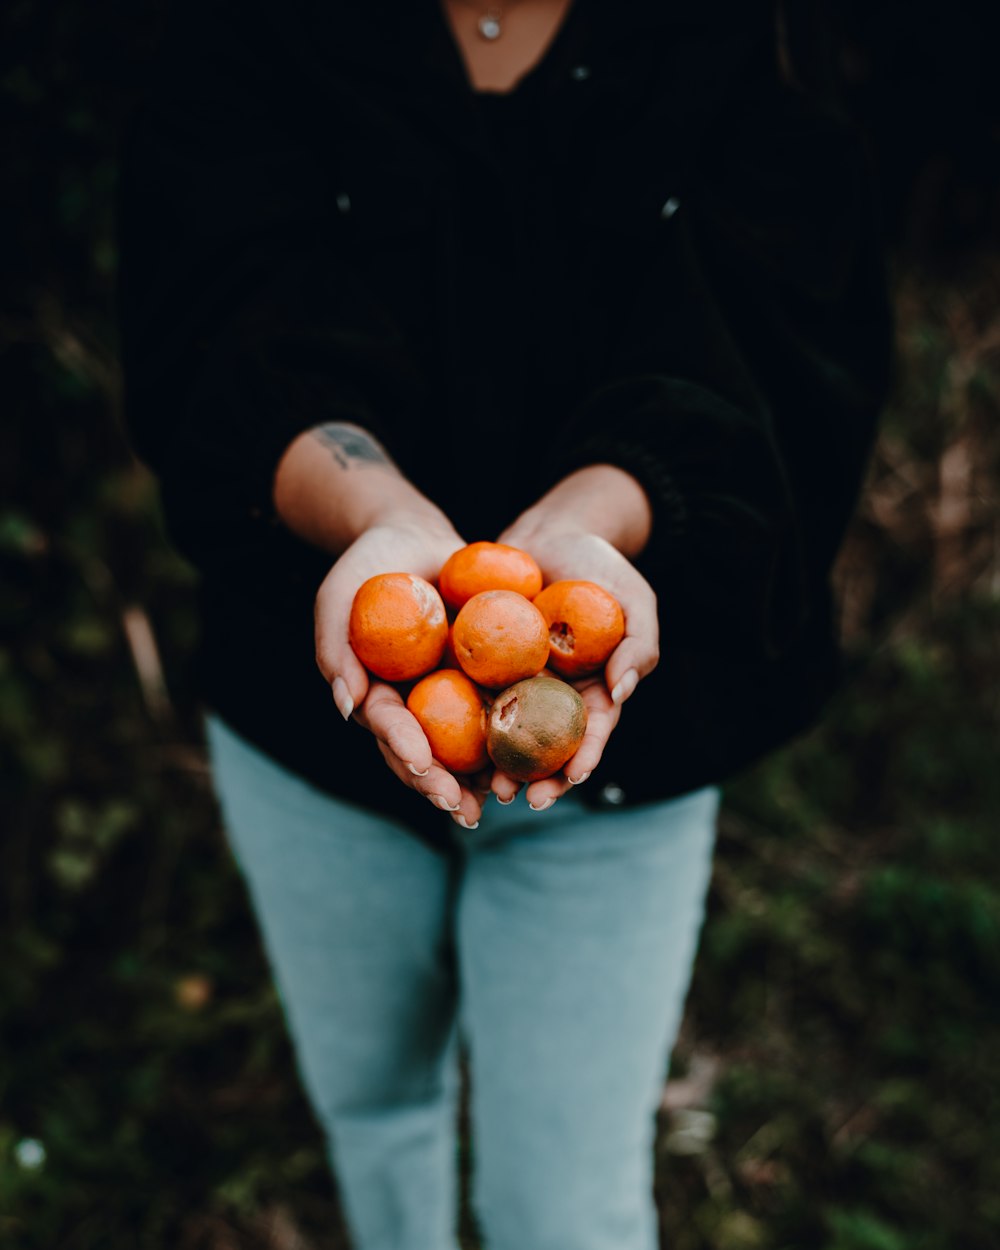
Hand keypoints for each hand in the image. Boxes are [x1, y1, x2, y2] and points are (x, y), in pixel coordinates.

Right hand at [313, 513, 488, 829]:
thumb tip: (346, 706)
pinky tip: (540, 755)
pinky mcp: (485, 676)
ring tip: (504, 799)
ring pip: (467, 744)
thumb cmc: (367, 566)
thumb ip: (336, 649)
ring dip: (484, 777)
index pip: (389, 727)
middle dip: (444, 785)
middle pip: (428, 752)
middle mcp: (416, 703)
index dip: (404, 748)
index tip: (423, 764)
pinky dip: (518, 732)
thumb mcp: (338, 597)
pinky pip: (503, 706)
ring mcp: (451, 692)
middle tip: (463, 810)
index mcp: (378, 695)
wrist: (413, 537)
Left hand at [490, 519, 659, 809]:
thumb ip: (638, 645)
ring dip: (498, 765)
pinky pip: (472, 697)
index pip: (590, 734)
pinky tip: (446, 745)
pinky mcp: (483, 666)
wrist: (551, 533)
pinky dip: (462, 723)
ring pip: (507, 734)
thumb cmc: (601, 567)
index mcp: (592, 692)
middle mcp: (553, 696)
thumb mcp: (635, 600)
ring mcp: (517, 683)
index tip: (572, 779)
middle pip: (546, 747)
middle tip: (521, 799)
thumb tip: (621, 692)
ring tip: (485, 788)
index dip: (584, 759)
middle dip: (537, 778)